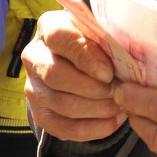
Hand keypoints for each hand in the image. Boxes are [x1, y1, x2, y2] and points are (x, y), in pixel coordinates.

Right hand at [22, 10, 126, 142]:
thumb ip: (107, 40)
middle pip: (55, 75)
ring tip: (121, 104)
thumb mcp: (101, 32)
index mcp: (49, 27)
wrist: (81, 62)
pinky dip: (95, 128)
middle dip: (93, 88)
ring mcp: (33, 88)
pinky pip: (65, 129)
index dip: (84, 56)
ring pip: (62, 105)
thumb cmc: (96, 43)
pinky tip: (114, 119)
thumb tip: (122, 62)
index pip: (60, 38)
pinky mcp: (41, 114)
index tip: (108, 72)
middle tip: (119, 91)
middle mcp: (33, 56)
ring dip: (98, 109)